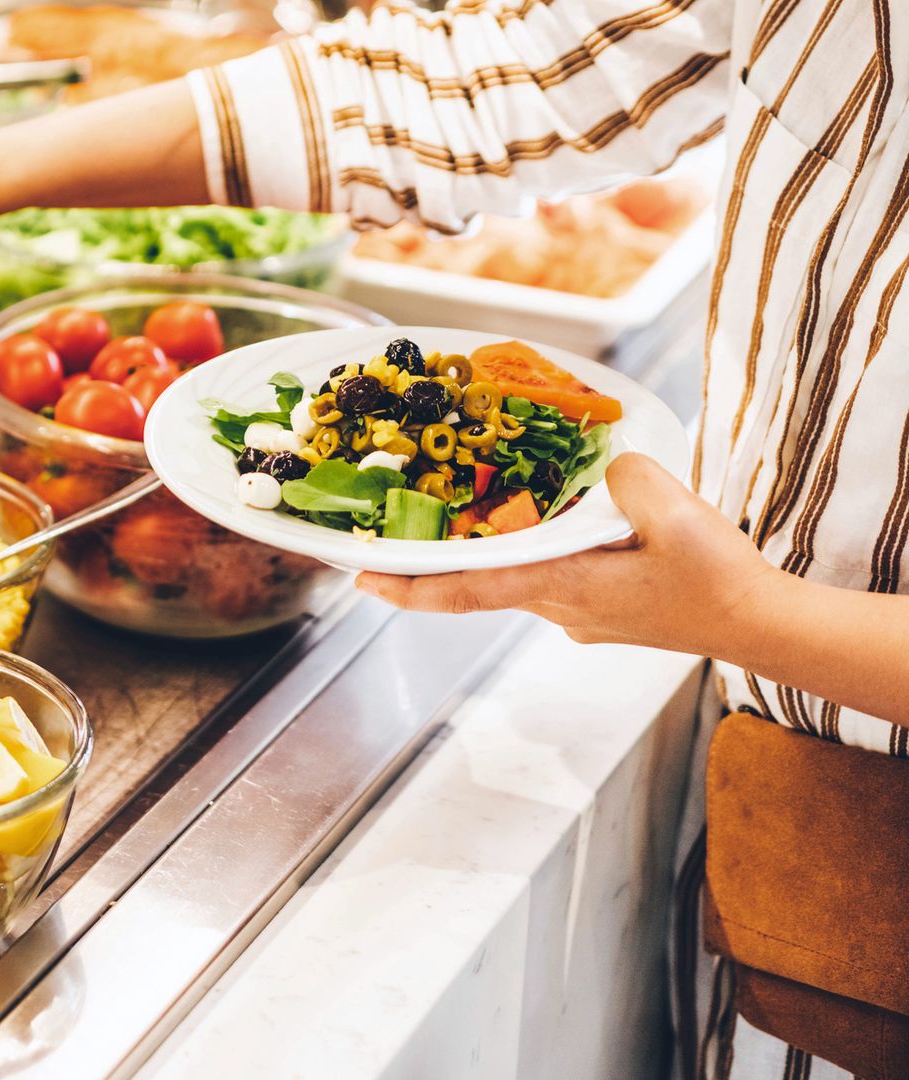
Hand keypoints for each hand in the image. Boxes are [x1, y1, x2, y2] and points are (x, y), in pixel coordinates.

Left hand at [356, 454, 779, 655]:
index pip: (466, 589)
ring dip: (491, 550)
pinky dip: (535, 551)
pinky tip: (548, 520)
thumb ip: (625, 476)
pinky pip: (551, 575)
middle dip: (437, 556)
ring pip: (517, 576)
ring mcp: (579, 614)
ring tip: (465, 509)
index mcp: (561, 586)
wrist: (762, 623)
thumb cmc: (716, 577)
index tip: (360, 580)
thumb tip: (603, 468)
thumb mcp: (671, 508)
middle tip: (393, 527)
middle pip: (481, 579)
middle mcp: (559, 607)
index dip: (408, 586)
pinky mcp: (601, 609)